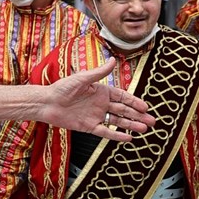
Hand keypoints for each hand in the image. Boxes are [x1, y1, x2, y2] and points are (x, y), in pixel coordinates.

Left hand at [38, 58, 154, 141]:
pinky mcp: (88, 126)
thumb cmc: (62, 88)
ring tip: (144, 129)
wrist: (46, 103)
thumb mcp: (82, 78)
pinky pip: (105, 131)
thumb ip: (99, 72)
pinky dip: (116, 135)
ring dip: (131, 125)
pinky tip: (128, 138)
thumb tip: (113, 59)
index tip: (146, 107)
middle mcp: (100, 103)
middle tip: (152, 121)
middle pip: (124, 110)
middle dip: (138, 116)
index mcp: (101, 91)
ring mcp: (95, 115)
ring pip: (117, 121)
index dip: (135, 102)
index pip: (122, 97)